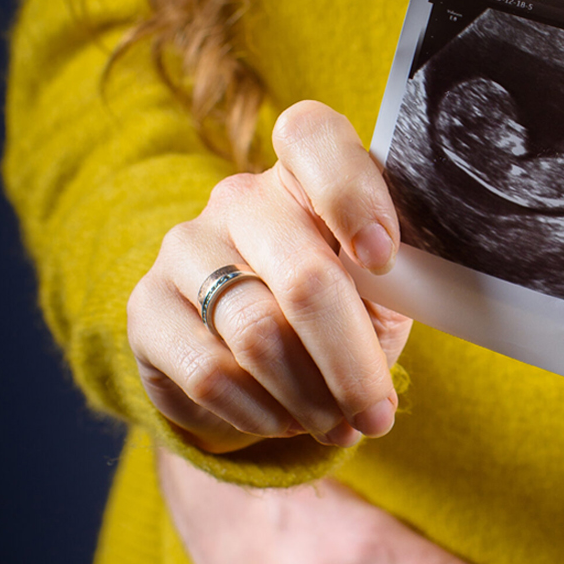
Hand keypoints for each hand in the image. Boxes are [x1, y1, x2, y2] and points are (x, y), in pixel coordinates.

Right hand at [128, 101, 409, 453]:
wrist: (251, 373)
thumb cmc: (336, 317)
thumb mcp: (379, 296)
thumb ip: (397, 283)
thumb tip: (416, 292)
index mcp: (303, 176)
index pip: (312, 137)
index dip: (352, 194)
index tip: (383, 259)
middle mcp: (239, 200)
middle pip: (304, 276)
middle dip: (351, 362)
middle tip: (377, 415)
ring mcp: (184, 250)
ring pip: (259, 335)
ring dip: (311, 398)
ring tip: (339, 426)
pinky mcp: (147, 310)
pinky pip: (212, 373)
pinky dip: (262, 413)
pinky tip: (284, 421)